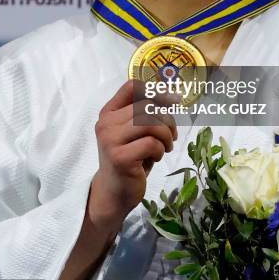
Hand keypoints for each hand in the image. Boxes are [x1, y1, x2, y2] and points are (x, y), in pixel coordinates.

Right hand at [88, 80, 178, 229]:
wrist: (114, 193)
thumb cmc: (130, 159)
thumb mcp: (136, 132)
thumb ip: (146, 113)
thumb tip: (172, 96)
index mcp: (109, 112)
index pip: (131, 86)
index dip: (155, 90)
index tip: (172, 101)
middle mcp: (106, 123)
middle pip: (146, 106)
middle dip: (167, 119)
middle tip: (171, 135)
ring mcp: (110, 140)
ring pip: (150, 123)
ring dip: (166, 135)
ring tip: (166, 147)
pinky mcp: (120, 157)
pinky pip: (151, 143)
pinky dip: (160, 150)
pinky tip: (156, 158)